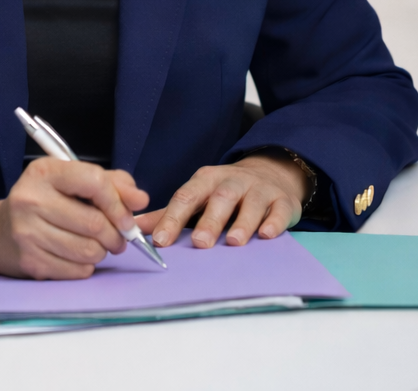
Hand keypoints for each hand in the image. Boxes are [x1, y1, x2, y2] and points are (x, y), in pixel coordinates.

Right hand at [0, 159, 148, 278]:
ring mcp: (27, 232)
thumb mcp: (71, 181)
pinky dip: (86, 266)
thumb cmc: (43, 201)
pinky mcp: (30, 262)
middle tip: (117, 237)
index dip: (118, 202)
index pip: (94, 182)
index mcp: (43, 172)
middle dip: (115, 234)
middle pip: (95, 223)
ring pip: (90, 250)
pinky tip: (76, 256)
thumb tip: (140, 199)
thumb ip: (110, 182)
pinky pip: (78, 271)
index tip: (127, 216)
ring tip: (95, 245)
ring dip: (102, 251)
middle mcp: (31, 199)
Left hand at [136, 153, 309, 248]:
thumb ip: (169, 213)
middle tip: (199, 243)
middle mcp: (232, 181)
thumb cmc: (226, 191)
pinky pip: (278, 211)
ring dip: (242, 222)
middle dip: (209, 220)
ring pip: (250, 204)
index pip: (186, 197)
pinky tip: (267, 235)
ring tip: (234, 242)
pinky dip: (273, 222)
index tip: (160, 240)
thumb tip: (135, 227)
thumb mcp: (198, 195)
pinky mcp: (282, 201)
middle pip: (219, 199)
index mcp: (206, 180)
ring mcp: (258, 190)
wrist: (270, 173)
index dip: (172, 218)